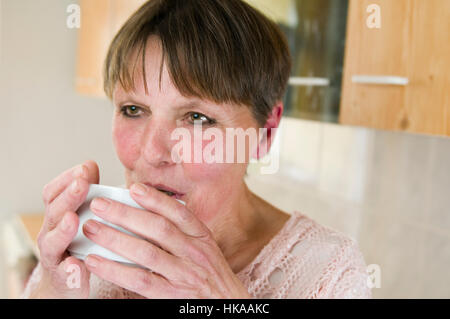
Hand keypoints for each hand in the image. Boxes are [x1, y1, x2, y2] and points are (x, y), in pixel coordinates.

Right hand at [32, 160, 98, 297]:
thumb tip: (90, 165)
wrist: (65, 282)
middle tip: (82, 183)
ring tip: (73, 219)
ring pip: (54, 241)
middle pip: (55, 212)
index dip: (67, 179)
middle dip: (68, 196)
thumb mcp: (80, 214)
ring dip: (64, 229)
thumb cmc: (77, 241)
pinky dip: (69, 269)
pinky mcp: (64, 277)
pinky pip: (65, 273)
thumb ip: (85, 192)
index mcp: (56, 215)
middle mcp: (51, 232)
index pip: (53, 193)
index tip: (85, 167)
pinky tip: (76, 264)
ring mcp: (55, 254)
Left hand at [82, 183, 251, 298]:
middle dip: (126, 214)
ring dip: (115, 238)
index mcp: (203, 238)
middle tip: (99, 205)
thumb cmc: (211, 278)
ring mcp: (184, 275)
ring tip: (91, 228)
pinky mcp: (171, 295)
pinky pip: (140, 279)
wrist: (228, 306)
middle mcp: (195, 253)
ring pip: (146, 252)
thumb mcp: (205, 251)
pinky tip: (96, 261)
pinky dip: (115, 269)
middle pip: (158, 228)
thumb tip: (147, 215)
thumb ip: (183, 235)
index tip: (134, 188)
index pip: (179, 213)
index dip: (156, 199)